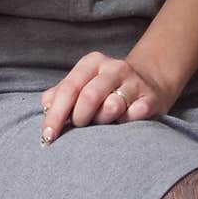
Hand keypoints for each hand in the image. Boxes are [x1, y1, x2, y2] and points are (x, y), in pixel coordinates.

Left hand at [40, 52, 174, 144]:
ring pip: (111, 107)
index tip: (48, 136)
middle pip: (88, 97)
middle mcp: (114, 68)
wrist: (149, 83)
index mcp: (91, 62)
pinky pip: (133, 117)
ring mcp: (134, 82)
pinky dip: (125, 123)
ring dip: (103, 121)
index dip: (56, 114)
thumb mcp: (82, 84)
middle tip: (80, 126)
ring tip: (104, 121)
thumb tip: (46, 108)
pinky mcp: (151, 99)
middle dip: (79, 118)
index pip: (69, 88)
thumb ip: (60, 94)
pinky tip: (124, 121)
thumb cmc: (105, 89)